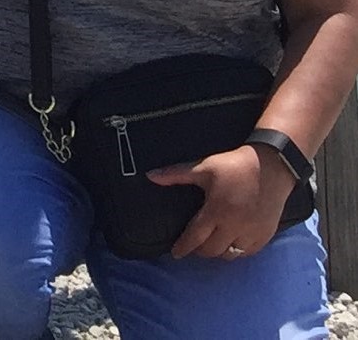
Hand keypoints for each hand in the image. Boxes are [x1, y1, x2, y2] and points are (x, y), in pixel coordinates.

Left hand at [152, 142, 296, 259]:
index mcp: (217, 211)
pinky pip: (248, 253)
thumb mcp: (203, 167)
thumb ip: (176, 174)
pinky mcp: (266, 235)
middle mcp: (234, 227)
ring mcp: (252, 233)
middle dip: (200, 250)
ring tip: (211, 245)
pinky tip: (232, 244)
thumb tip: (151, 176)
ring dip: (219, 253)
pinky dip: (237, 252)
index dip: (184, 247)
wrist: (271, 167)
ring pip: (231, 255)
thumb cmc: (233, 166)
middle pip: (213, 250)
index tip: (175, 254)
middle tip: (194, 245)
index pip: (196, 237)